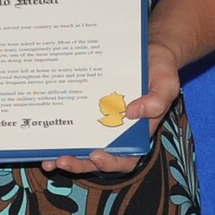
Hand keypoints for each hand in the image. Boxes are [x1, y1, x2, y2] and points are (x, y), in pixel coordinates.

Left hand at [48, 40, 181, 175]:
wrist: (150, 51)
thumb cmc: (161, 69)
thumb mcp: (167, 83)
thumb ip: (156, 100)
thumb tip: (133, 113)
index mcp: (139, 134)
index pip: (126, 159)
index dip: (110, 162)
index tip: (96, 155)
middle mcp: (118, 133)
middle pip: (98, 158)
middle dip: (80, 164)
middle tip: (62, 161)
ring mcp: (102, 123)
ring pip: (83, 147)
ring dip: (66, 156)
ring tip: (49, 159)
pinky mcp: (90, 110)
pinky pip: (76, 125)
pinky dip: (62, 133)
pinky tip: (47, 133)